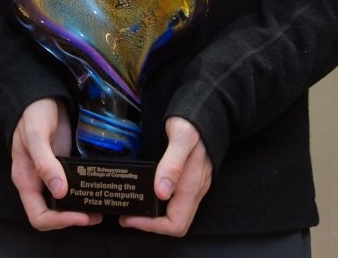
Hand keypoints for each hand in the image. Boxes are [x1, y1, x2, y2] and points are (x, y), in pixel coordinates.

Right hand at [10, 98, 101, 230]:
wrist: (41, 96)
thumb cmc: (33, 114)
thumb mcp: (36, 135)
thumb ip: (45, 163)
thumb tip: (60, 192)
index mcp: (26, 180)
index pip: (38, 216)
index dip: (59, 221)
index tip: (80, 216)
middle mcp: (37, 183)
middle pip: (52, 215)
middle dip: (72, 219)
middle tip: (95, 216)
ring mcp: (50, 177)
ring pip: (63, 205)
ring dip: (80, 211)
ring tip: (99, 210)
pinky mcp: (62, 168)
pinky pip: (72, 189)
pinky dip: (84, 196)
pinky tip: (97, 193)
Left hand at [119, 117, 211, 236]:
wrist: (210, 110)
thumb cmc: (194, 122)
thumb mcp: (181, 137)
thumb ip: (172, 164)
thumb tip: (161, 193)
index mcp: (192, 185)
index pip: (176, 224)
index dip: (153, 226)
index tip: (132, 217)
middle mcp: (195, 190)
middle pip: (176, 223)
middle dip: (150, 225)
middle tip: (127, 216)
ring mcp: (193, 186)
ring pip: (175, 214)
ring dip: (153, 217)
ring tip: (132, 208)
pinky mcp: (190, 179)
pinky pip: (176, 202)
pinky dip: (158, 205)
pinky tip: (145, 194)